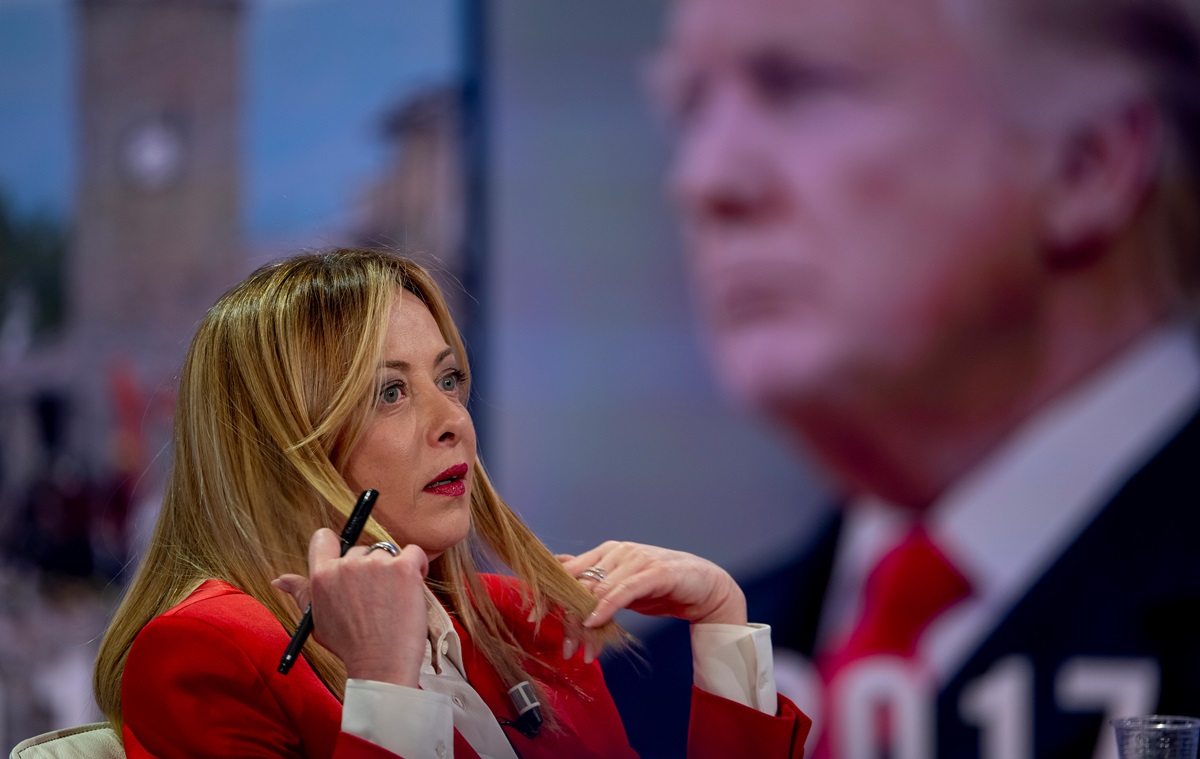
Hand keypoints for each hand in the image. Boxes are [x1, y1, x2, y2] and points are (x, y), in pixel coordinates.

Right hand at [273, 529, 428, 686]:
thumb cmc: (351, 646)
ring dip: (393, 571)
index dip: (335, 546)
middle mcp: (346, 565)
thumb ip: (301, 593)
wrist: (381, 666)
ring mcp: (376, 564)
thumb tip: (279, 580)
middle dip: (369, 569)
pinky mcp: (403, 568)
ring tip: (392, 602)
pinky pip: (415, 553)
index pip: (323, 539)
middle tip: (374, 599)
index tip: (347, 561)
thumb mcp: (317, 621)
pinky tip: (411, 589)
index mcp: (322, 576)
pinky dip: (417, 566)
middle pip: (360, 549)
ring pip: (387, 554)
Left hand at [558, 541, 747, 659]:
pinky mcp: (656, 572)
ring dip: (587, 624)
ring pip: (598, 591)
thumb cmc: (661, 587)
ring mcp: (637, 559)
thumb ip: (596, 587)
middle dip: (569, 619)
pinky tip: (595, 623)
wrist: (705, 586)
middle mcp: (618, 551)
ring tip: (584, 650)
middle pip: (579, 584)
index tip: (534, 617)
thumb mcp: (621, 587)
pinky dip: (607, 607)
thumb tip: (559, 591)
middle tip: (566, 648)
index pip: (567, 570)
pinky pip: (624, 590)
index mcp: (605, 552)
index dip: (549, 593)